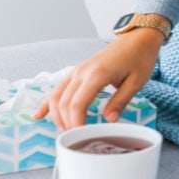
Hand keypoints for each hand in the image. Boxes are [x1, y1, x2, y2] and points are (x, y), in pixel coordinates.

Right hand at [34, 28, 162, 130]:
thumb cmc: (139, 58)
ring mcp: (77, 71)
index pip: (77, 104)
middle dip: (66, 124)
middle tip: (75, 140)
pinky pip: (58, 88)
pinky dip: (47, 103)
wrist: (137, 38)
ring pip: (56, 96)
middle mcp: (82, 72)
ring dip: (57, 116)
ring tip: (66, 132)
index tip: (81, 138)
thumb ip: (121, 101)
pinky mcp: (77, 72)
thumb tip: (109, 120)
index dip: (76, 124)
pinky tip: (38, 115)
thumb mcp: (136, 82)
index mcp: (97, 74)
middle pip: (64, 103)